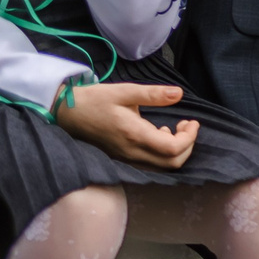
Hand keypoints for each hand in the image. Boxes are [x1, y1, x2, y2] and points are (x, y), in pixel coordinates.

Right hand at [57, 81, 196, 168]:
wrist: (66, 113)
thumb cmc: (94, 100)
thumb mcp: (124, 91)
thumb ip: (153, 94)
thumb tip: (178, 93)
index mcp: (134, 135)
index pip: (173, 149)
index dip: (190, 138)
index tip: (192, 122)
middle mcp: (131, 152)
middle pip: (172, 163)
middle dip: (187, 145)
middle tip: (186, 125)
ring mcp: (126, 158)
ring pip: (162, 167)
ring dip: (176, 151)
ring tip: (173, 128)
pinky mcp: (122, 158)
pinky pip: (150, 164)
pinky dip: (163, 154)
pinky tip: (158, 133)